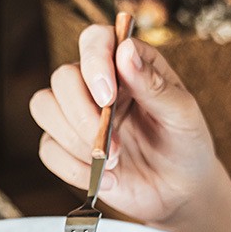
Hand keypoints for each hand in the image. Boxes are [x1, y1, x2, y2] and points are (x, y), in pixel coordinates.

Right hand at [30, 24, 224, 227]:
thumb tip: (126, 51)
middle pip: (62, 78)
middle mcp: (96, 86)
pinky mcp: (68, 149)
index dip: (94, 62)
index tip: (108, 96)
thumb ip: (154, 85)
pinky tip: (106, 179)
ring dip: (75, 140)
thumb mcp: (182, 114)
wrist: (180, 190)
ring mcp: (78, 117)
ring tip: (113, 162)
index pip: (94, 41)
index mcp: (126, 66)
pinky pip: (48, 150)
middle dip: (82, 114)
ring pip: (45, 108)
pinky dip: (73, 168)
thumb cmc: (185, 144)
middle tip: (113, 145)